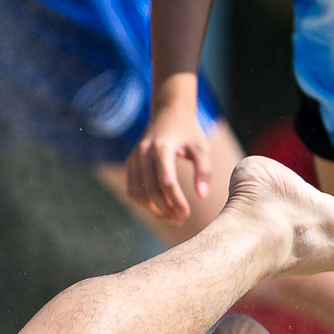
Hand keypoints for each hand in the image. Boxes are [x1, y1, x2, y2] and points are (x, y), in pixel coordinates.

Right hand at [127, 102, 211, 221]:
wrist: (168, 112)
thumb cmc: (189, 131)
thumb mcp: (202, 147)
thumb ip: (204, 170)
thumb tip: (201, 196)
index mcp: (161, 147)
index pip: (166, 182)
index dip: (176, 200)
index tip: (187, 214)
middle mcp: (142, 153)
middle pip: (150, 190)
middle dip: (165, 209)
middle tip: (180, 220)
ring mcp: (133, 158)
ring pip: (137, 193)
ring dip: (152, 209)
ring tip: (170, 217)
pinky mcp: (129, 163)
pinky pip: (132, 189)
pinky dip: (144, 202)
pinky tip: (159, 208)